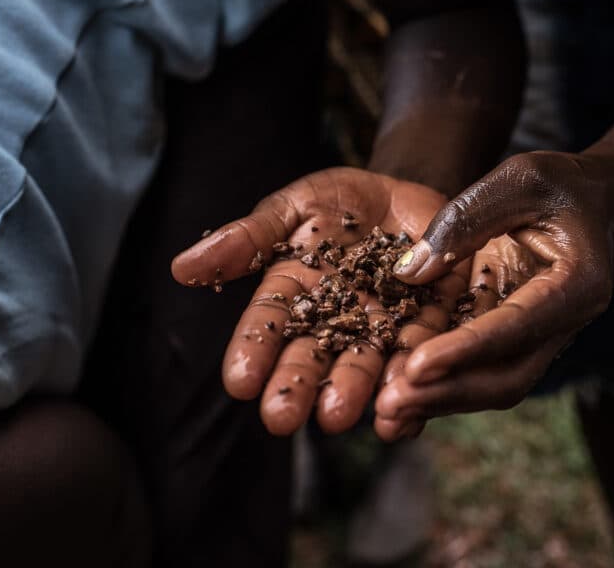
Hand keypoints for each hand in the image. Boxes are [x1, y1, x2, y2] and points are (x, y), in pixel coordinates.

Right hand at [171, 167, 468, 435]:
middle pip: (314, 355)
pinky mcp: (432, 321)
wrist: (407, 194)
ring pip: (367, 361)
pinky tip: (405, 409)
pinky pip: (424, 353)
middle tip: (282, 420)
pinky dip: (415, 382)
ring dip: (353, 390)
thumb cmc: (338, 203)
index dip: (254, 352)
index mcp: (294, 293)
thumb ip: (248, 239)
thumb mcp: (291, 207)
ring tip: (339, 417)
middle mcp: (336, 319)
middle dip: (298, 386)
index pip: (269, 325)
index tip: (239, 383)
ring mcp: (384, 324)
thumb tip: (181, 269)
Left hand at [374, 151, 613, 439]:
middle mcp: (567, 322)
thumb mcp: (515, 180)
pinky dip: (445, 386)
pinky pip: (484, 372)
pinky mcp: (520, 339)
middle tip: (392, 405)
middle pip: (510, 376)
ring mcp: (545, 336)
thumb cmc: (555, 182)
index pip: (517, 326)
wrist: (588, 197)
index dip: (466, 350)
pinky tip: (402, 398)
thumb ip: (464, 221)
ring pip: (496, 385)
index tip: (416, 366)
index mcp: (577, 282)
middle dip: (449, 393)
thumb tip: (409, 273)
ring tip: (387, 415)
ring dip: (442, 401)